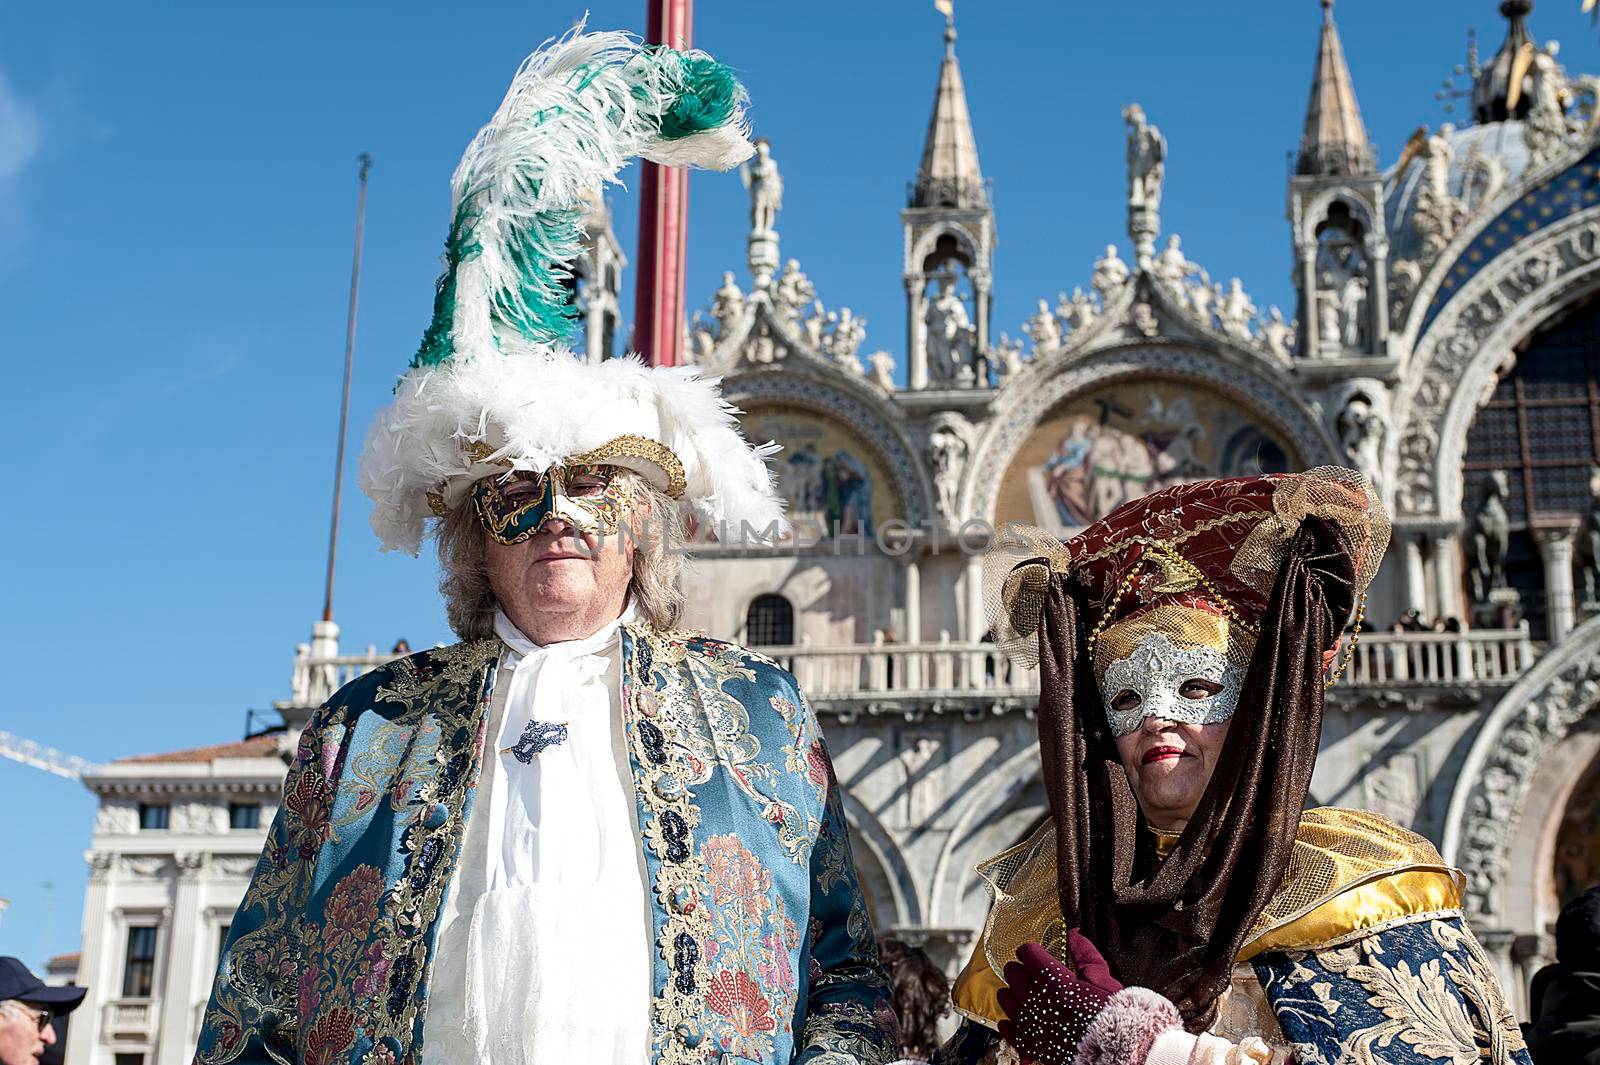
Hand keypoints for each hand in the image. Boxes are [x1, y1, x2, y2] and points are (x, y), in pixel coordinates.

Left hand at [995, 931, 1122, 1064]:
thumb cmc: (1112, 1018)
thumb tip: (1074, 934)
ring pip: (1004, 997)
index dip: (1031, 951)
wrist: (1114, 1051)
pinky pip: (1005, 1027)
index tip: (1035, 954)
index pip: (1026, 952)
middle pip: (1012, 972)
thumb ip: (1085, 955)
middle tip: (1032, 974)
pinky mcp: (1027, 1044)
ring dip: (1013, 993)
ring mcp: (1029, 1022)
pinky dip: (1010, 1022)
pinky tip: (1021, 1020)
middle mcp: (1036, 999)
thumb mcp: (1103, 980)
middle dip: (1021, 969)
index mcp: (1053, 979)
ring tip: (1026, 996)